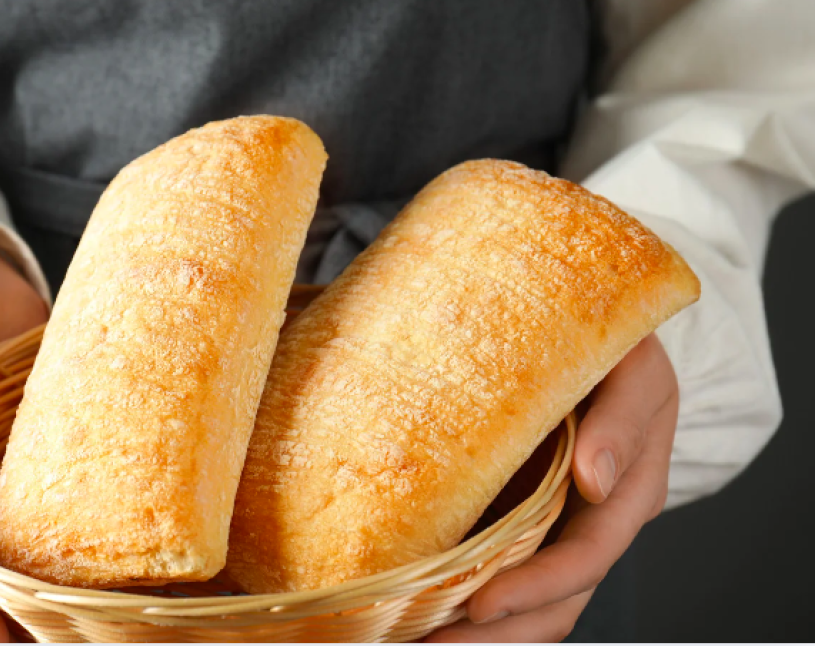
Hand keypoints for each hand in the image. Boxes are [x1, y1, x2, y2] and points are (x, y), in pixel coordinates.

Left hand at [425, 334, 677, 641]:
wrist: (593, 328)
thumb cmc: (615, 342)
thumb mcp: (633, 368)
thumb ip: (620, 420)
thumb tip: (596, 481)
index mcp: (630, 492)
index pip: (585, 559)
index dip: (534, 589)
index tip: (478, 606)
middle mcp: (593, 522)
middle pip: (554, 604)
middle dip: (495, 637)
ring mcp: (556, 525)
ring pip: (526, 604)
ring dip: (476, 635)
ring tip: (408, 643)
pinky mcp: (519, 516)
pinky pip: (496, 570)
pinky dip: (460, 601)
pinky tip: (415, 611)